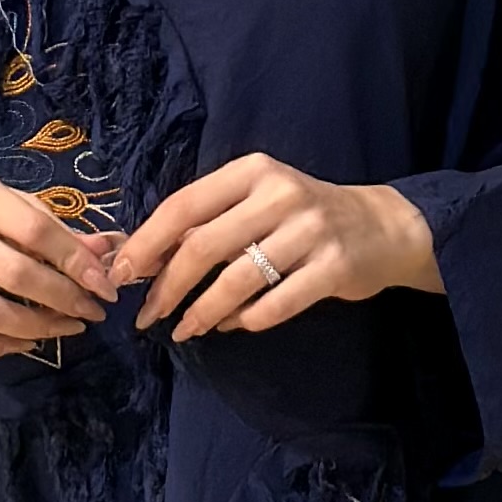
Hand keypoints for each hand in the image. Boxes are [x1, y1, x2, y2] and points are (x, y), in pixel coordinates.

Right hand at [0, 171, 118, 369]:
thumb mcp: (5, 201)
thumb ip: (53, 226)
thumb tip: (107, 252)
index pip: (34, 230)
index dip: (77, 262)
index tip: (105, 285)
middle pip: (13, 275)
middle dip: (63, 299)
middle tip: (91, 311)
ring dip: (37, 328)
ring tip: (66, 328)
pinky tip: (23, 343)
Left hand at [110, 155, 441, 341]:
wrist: (381, 227)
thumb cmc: (301, 216)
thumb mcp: (255, 201)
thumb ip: (207, 221)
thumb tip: (140, 258)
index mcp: (251, 172)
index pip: (183, 206)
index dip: (147, 244)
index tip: (121, 276)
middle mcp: (279, 194)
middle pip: (204, 245)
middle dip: (167, 286)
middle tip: (148, 316)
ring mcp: (310, 230)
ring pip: (237, 280)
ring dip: (202, 311)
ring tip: (185, 329)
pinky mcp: (333, 268)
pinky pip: (275, 304)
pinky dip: (245, 321)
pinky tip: (231, 325)